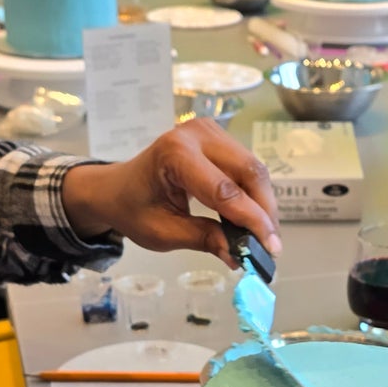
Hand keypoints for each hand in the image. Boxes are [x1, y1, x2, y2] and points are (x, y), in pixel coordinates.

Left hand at [61, 120, 280, 266]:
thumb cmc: (133, 208)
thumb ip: (203, 239)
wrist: (116, 187)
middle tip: (271, 246)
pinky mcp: (218, 137)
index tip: (270, 248)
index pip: (225, 190)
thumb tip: (239, 255)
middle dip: (265, 211)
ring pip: (253, 169)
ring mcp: (209, 131)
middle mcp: (195, 134)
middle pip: (248, 172)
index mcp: (174, 154)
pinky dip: (254, 195)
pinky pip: (246, 167)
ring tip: (265, 236)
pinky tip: (254, 218)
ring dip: (263, 204)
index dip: (252, 221)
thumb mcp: (163, 232)